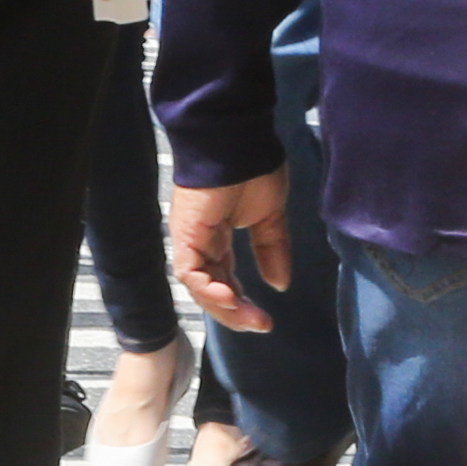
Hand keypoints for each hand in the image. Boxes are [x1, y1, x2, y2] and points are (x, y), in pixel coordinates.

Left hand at [167, 172, 289, 334]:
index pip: (225, 279)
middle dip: (236, 312)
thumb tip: (280, 284)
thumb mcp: (270, 217)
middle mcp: (201, 242)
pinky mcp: (186, 234)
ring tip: (250, 319)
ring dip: (225, 307)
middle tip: (262, 325)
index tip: (266, 320)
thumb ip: (272, 250)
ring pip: (200, 287)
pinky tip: (232, 298)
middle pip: (212, 289)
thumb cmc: (253, 168)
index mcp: (218, 237)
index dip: (242, 303)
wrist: (238, 140)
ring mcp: (191, 238)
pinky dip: (210, 290)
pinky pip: (192, 272)